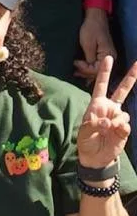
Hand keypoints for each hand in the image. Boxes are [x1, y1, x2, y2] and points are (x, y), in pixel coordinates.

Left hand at [73, 7, 115, 81]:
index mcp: (108, 55)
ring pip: (97, 69)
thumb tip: (86, 70)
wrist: (94, 18)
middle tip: (74, 71)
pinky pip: (96, 64)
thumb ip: (89, 58)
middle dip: (85, 72)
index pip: (97, 70)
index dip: (85, 69)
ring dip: (86, 71)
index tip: (76, 63)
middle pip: (98, 71)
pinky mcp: (102, 54)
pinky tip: (80, 68)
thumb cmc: (91, 29)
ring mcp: (106, 56)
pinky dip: (88, 67)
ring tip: (75, 72)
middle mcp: (110, 58)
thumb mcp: (88, 44)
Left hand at [76, 53, 136, 171]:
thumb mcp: (84, 132)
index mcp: (97, 104)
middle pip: (122, 90)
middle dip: (131, 77)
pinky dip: (120, 129)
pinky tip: (115, 134)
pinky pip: (125, 125)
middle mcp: (110, 108)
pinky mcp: (125, 128)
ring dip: (115, 122)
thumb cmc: (87, 141)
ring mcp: (118, 117)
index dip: (105, 72)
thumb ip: (94, 124)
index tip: (108, 58)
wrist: (96, 157)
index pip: (101, 85)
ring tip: (107, 130)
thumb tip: (109, 122)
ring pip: (122, 114)